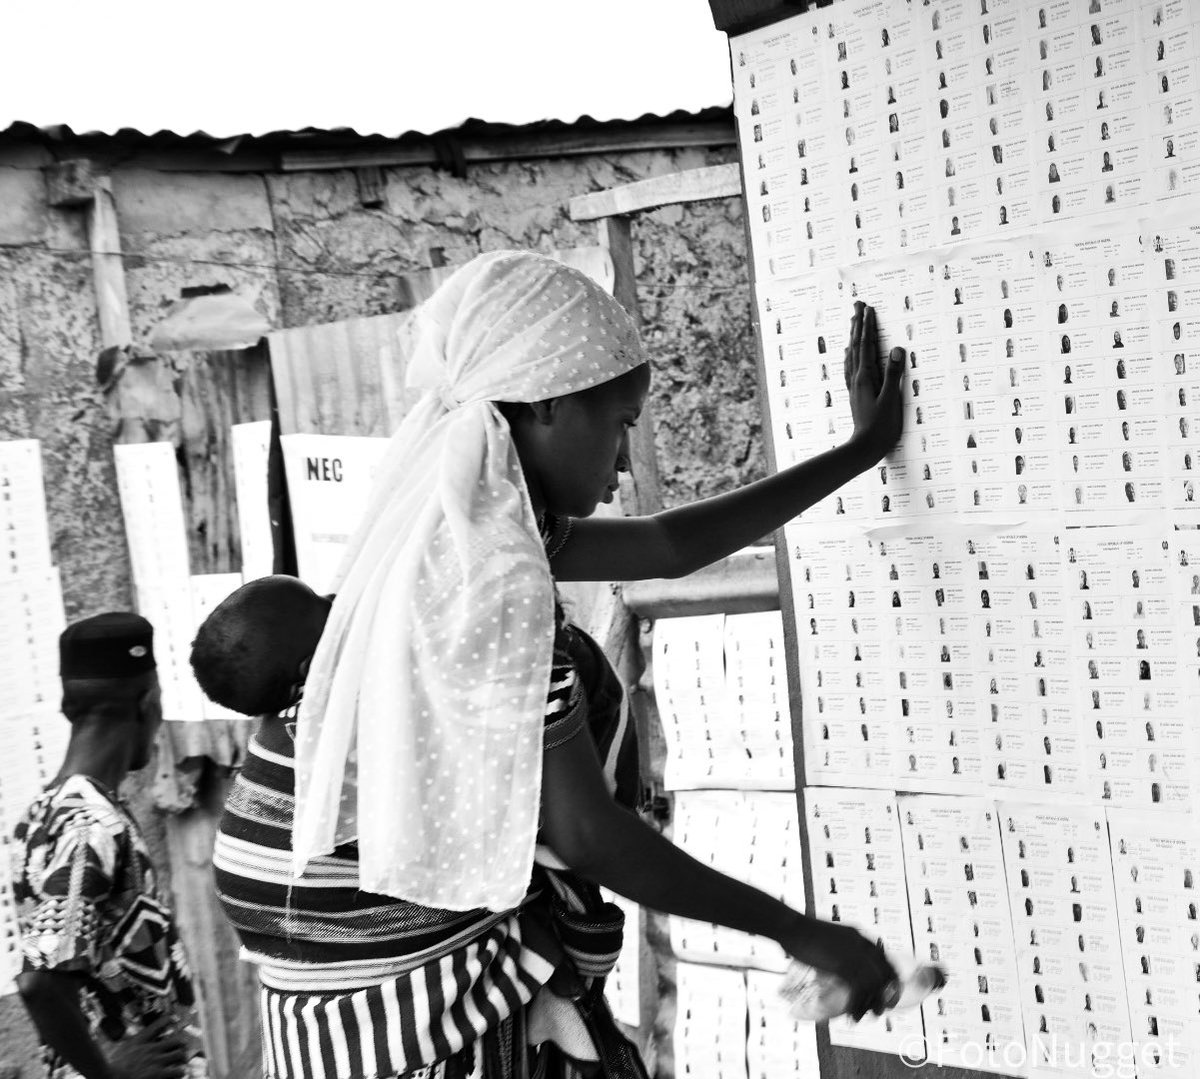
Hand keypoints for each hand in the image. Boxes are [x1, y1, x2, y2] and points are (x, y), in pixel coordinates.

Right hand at [107, 1015, 188, 1078]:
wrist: (107, 1077)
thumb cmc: (109, 1068)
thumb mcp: (113, 1051)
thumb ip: (120, 1044)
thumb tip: (112, 1039)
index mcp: (139, 1042)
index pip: (158, 1024)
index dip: (167, 1020)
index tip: (172, 1019)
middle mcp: (150, 1049)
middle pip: (175, 1040)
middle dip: (180, 1045)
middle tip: (180, 1048)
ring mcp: (156, 1061)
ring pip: (180, 1054)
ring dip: (182, 1059)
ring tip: (181, 1063)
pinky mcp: (159, 1074)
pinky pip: (178, 1071)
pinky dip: (179, 1072)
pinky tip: (177, 1074)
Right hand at [787, 920, 898, 1020]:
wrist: (792, 927)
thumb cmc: (804, 931)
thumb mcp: (829, 936)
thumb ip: (839, 946)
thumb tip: (838, 961)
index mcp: (857, 935)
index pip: (882, 956)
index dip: (888, 975)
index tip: (887, 988)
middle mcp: (860, 944)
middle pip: (882, 972)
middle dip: (884, 993)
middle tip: (880, 1008)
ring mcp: (852, 954)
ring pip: (872, 984)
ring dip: (871, 1004)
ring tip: (866, 1016)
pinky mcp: (842, 965)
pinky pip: (858, 990)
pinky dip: (857, 1005)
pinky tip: (852, 1014)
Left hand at [844, 301, 904, 459]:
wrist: (865, 448)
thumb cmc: (881, 427)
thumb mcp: (892, 399)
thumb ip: (893, 374)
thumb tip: (896, 348)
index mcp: (866, 377)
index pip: (867, 345)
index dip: (868, 325)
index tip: (868, 308)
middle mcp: (856, 378)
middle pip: (856, 345)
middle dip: (857, 323)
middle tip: (857, 304)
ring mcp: (854, 385)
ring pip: (851, 354)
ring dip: (853, 335)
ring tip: (853, 321)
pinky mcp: (855, 393)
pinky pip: (851, 366)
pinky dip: (851, 354)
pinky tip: (849, 353)